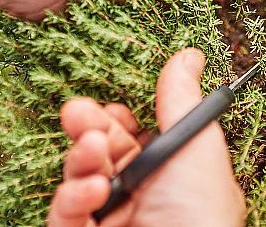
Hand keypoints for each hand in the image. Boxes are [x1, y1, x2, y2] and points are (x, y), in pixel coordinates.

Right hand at [47, 48, 245, 226]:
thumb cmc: (201, 215)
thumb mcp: (195, 146)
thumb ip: (181, 99)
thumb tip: (188, 54)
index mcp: (172, 173)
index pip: (133, 138)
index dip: (115, 120)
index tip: (104, 105)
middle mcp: (142, 197)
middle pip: (100, 154)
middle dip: (87, 130)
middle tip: (76, 112)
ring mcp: (113, 222)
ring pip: (78, 181)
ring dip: (81, 163)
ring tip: (92, 154)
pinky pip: (65, 216)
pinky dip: (72, 201)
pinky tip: (91, 195)